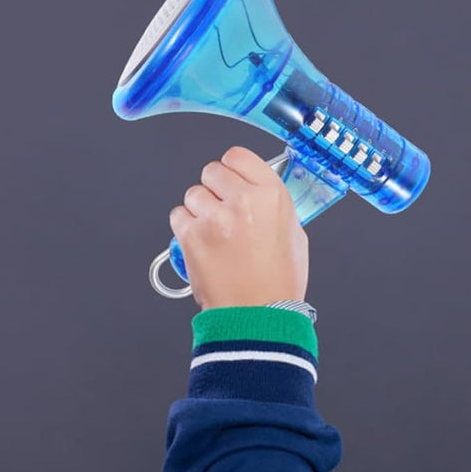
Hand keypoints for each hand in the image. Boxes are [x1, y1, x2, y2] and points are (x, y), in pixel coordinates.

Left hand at [169, 146, 308, 311]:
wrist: (258, 315)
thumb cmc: (279, 281)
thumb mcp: (292, 232)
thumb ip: (272, 204)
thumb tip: (255, 190)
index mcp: (271, 195)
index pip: (238, 156)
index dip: (232, 168)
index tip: (231, 179)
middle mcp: (243, 201)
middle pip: (212, 171)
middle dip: (215, 189)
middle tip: (223, 210)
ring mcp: (214, 218)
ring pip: (193, 194)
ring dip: (199, 208)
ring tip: (214, 232)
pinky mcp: (191, 237)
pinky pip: (178, 216)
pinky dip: (186, 227)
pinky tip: (202, 242)